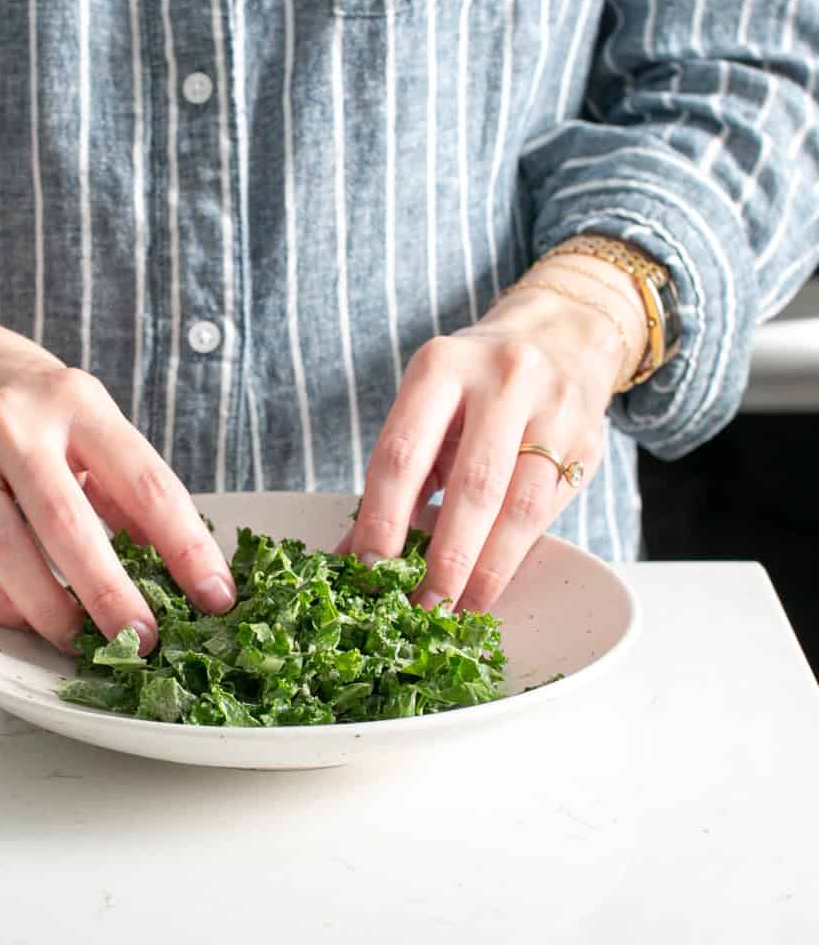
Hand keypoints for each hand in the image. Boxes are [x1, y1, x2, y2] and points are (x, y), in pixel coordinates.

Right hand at [0, 311, 235, 654]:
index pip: (145, 483)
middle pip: (69, 526)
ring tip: (81, 642)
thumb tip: (170, 558)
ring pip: (6, 553)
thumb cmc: (17, 388)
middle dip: (112, 596)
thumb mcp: (80, 407)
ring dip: (49, 610)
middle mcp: (16, 427)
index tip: (215, 595)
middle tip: (143, 642)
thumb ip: (119, 478)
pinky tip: (22, 616)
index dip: (186, 547)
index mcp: (75, 402)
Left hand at [343, 276, 641, 612]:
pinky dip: (518, 553)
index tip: (370, 568)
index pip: (404, 453)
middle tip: (422, 607)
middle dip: (446, 558)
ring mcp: (554, 408)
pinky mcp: (589, 441)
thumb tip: (355, 554)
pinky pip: (550, 511)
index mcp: (442, 366)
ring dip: (488, 569)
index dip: (383, 517)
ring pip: (521, 507)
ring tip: (460, 606)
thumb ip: (397, 475)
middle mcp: (503, 380)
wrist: (560, 337)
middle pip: (472, 486)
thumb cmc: (476, 383)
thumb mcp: (428, 405)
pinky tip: (494, 580)